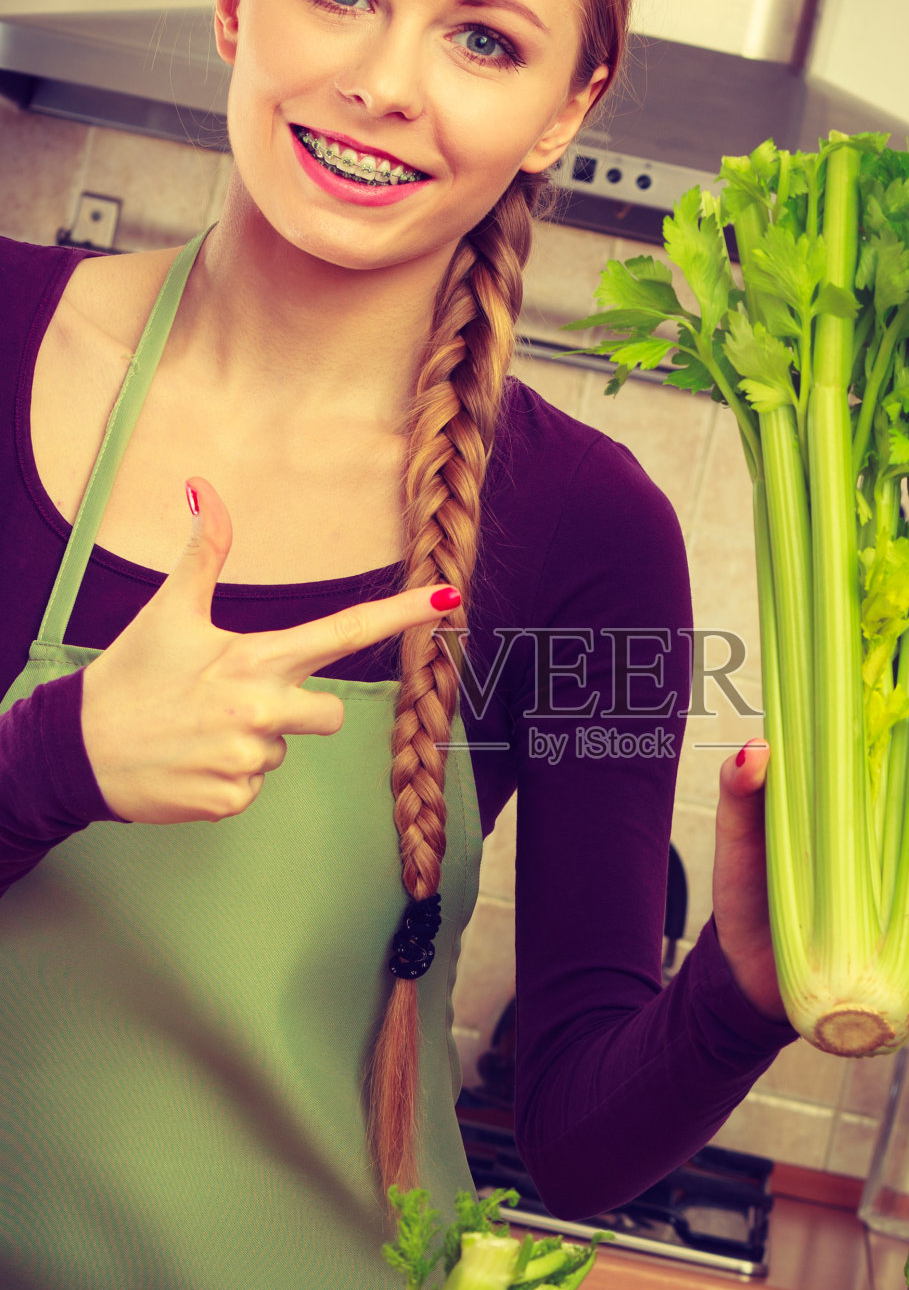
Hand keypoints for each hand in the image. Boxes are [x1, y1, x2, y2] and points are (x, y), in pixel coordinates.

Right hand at [81, 477, 458, 823]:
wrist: (77, 749)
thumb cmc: (132, 676)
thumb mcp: (168, 613)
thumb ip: (202, 555)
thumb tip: (203, 489)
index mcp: (256, 658)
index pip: (345, 632)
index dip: (402, 614)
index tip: (450, 598)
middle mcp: (261, 709)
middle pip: (330, 715)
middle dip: (297, 711)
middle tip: (235, 703)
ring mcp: (247, 760)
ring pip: (283, 753)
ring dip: (252, 745)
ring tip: (201, 733)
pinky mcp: (230, 800)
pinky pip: (253, 789)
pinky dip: (226, 779)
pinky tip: (191, 764)